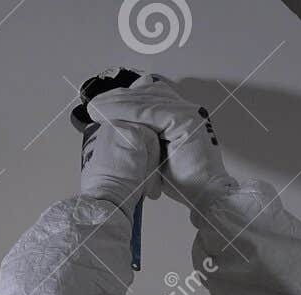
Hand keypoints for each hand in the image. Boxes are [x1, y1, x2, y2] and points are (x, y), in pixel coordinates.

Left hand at [87, 74, 234, 208]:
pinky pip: (151, 111)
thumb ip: (148, 139)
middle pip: (148, 92)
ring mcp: (189, 113)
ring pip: (147, 100)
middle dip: (119, 98)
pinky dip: (128, 111)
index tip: (103, 105)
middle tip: (95, 106)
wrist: (205, 196)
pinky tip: (110, 113)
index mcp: (182, 115)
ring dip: (118, 103)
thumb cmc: (185, 181)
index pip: (151, 95)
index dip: (126, 98)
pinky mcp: (186, 121)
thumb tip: (126, 131)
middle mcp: (187, 110)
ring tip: (97, 109)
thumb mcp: (159, 154)